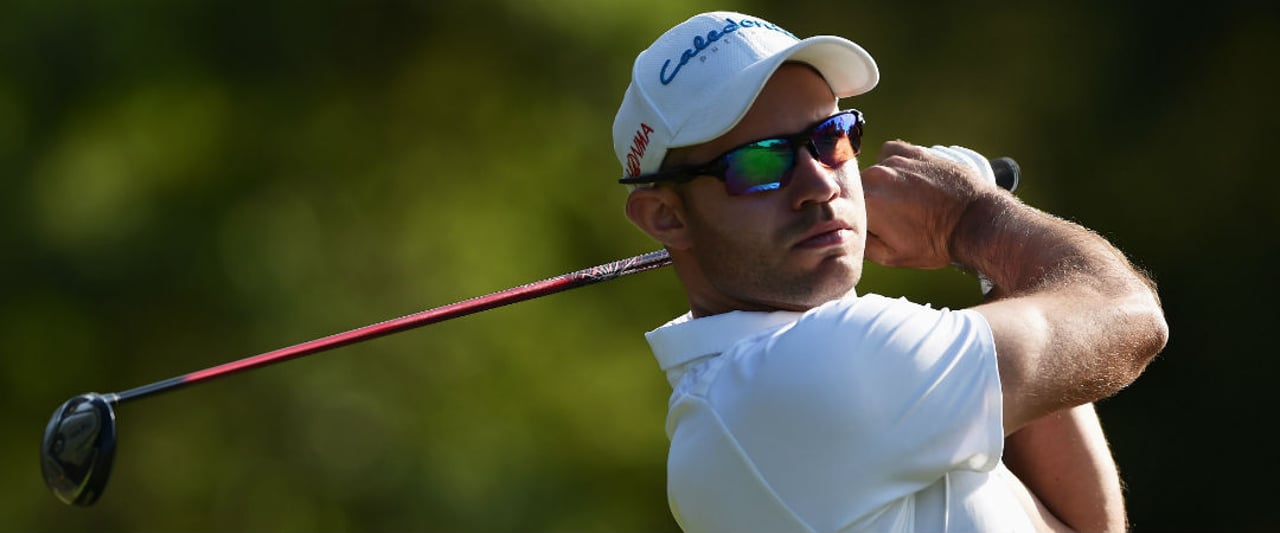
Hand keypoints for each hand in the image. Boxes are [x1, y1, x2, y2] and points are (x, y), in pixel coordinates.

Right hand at [860, 140, 998, 268]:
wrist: (975, 221)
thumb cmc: (936, 243)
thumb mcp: (892, 258)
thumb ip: (862, 245)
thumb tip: (849, 235)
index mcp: (867, 205)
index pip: (844, 211)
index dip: (856, 220)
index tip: (871, 228)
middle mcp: (876, 177)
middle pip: (858, 190)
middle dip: (869, 202)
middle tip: (890, 216)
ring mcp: (895, 161)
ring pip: (873, 172)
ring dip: (882, 184)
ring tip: (904, 200)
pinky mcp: (913, 151)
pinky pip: (890, 153)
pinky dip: (893, 164)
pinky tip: (906, 178)